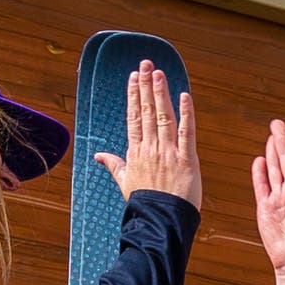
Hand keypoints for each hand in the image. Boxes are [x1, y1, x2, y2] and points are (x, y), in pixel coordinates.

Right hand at [95, 62, 201, 213]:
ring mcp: (168, 153)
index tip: (134, 77)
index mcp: (136, 151)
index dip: (134, 95)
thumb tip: (97, 156)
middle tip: (146, 64)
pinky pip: (186, 133)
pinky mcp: (186, 160)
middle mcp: (150, 148)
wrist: (159, 220)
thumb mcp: (124, 182)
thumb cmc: (144, 202)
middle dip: (146, 85)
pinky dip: (186, 114)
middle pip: (148, 111)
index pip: (134, 117)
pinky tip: (185, 96)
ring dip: (161, 93)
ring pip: (164, 117)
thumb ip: (114, 165)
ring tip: (159, 73)